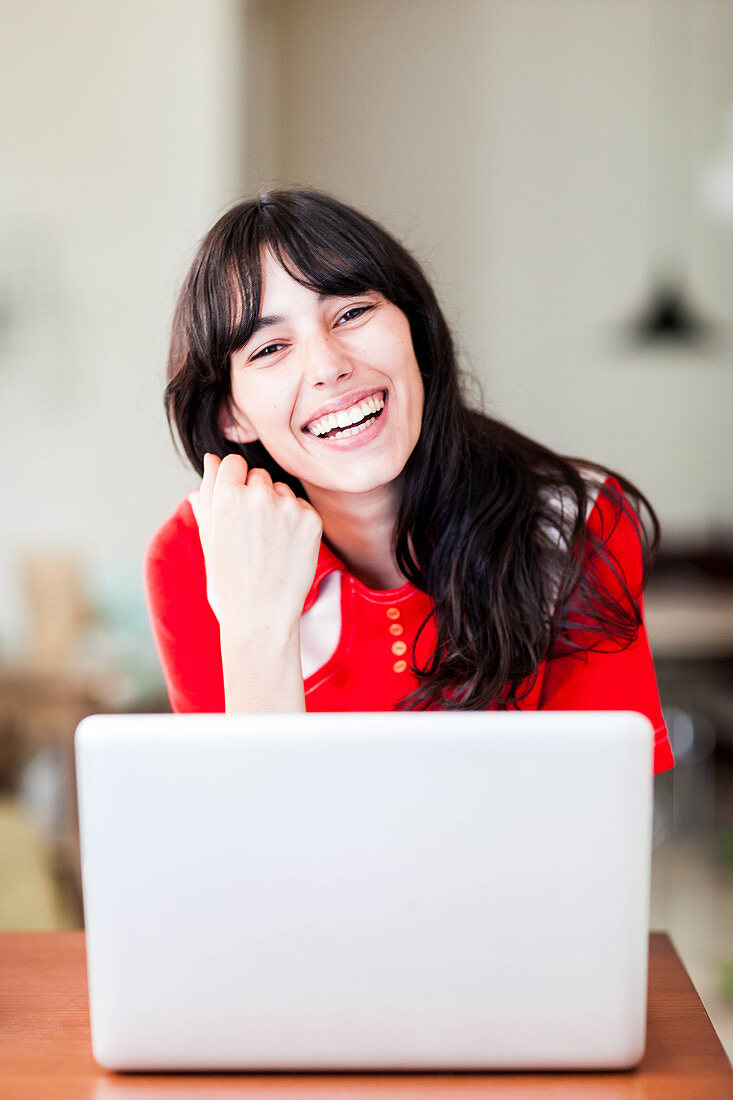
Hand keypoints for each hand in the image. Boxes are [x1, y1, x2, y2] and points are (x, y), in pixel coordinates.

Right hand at [195, 453, 322, 637]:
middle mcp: (257, 494)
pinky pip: (300, 507)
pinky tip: (285, 548)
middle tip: (251, 534)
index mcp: (225, 495)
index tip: (235, 507)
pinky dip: (295, 522)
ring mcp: (287, 506)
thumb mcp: (209, 536)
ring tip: (268, 544)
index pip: (233, 462)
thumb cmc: (228, 580)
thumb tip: (212, 460)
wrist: (261, 617)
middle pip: (259, 475)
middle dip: (255, 495)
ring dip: (276, 507)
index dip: (233, 484)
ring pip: (281, 490)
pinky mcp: (311, 519)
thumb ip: (209, 493)